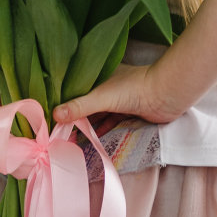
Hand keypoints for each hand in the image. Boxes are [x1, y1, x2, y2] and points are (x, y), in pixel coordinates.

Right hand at [53, 62, 182, 127]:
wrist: (166, 95)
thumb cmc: (133, 89)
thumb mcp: (102, 97)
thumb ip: (79, 106)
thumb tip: (53, 115)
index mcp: (100, 75)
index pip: (76, 88)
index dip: (64, 101)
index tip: (49, 115)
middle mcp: (108, 86)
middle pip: (86, 103)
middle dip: (74, 117)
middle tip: (57, 133)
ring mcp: (119, 99)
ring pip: (98, 114)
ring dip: (87, 126)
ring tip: (70, 140)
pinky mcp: (128, 112)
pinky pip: (110, 122)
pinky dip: (101, 131)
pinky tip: (91, 141)